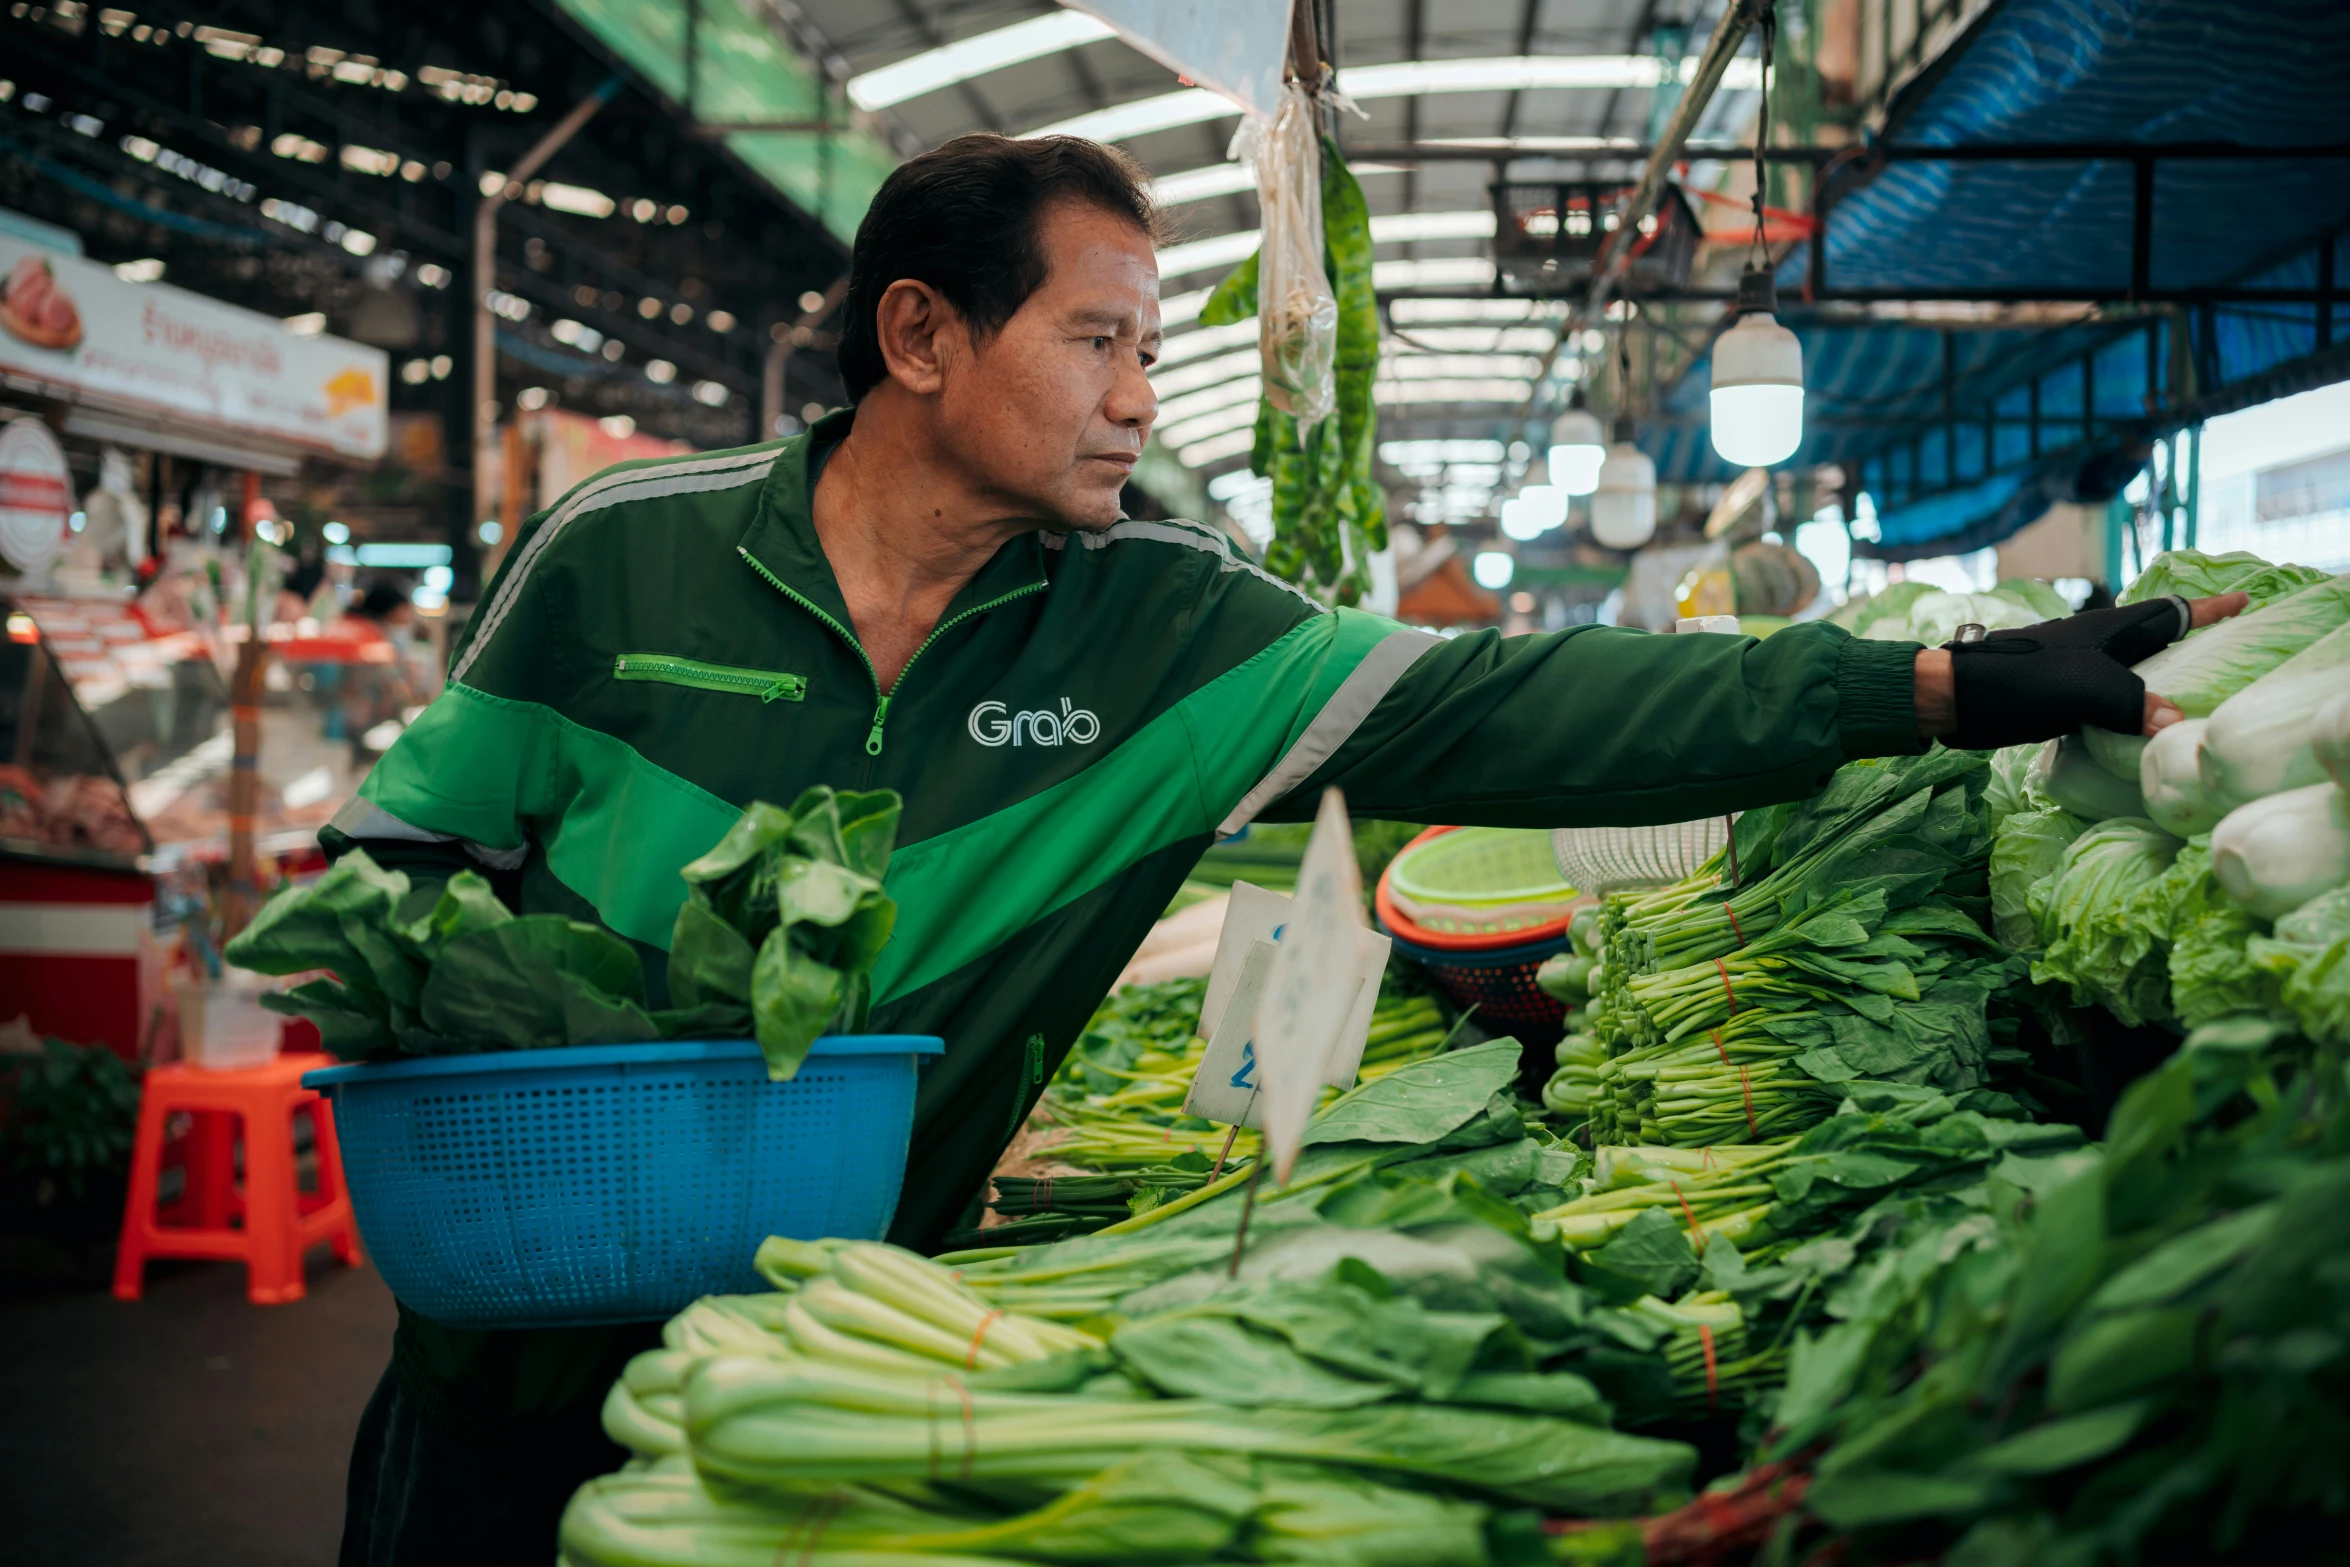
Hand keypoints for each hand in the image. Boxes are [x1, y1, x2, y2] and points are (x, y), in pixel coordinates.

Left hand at [1912, 591, 2248, 746]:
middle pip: (2155, 638)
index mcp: (2108, 630)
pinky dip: (2132, 709)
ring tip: (2194, 691)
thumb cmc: (2017, 683)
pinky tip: (2140, 731)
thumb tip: (2176, 723)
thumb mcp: (2079, 689)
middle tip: (2227, 648)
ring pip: (2133, 670)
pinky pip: (2110, 699)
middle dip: (2191, 639)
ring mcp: (2077, 671)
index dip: (2208, 609)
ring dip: (2162, 678)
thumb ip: (2129, 703)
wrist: (1957, 700)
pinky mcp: (2060, 698)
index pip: (2170, 613)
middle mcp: (2097, 646)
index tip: (2245, 600)